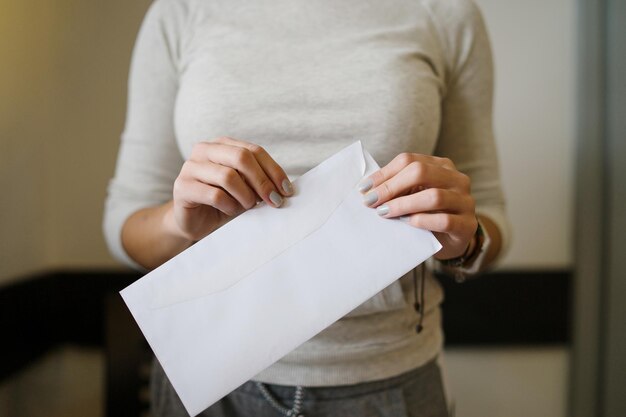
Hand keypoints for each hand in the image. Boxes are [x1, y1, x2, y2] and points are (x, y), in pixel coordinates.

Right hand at [170, 137, 292, 240]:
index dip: (273, 170)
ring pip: (228, 176)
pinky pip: (214, 195)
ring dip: (245, 195)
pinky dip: (229, 206)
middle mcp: (204, 150)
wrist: (194, 221)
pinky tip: (231, 210)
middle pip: (241, 157)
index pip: (254, 150)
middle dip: (262, 181)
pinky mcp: (182, 187)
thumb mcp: (245, 188)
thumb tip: (284, 188)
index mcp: (222, 144)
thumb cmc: (223, 202)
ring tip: (248, 206)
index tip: (286, 190)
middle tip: (273, 201)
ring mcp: (190, 167)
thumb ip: (259, 181)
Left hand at [358, 153, 476, 259]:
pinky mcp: (467, 225)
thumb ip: (397, 189)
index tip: (364, 189)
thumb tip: (367, 189)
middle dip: (391, 187)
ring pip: (433, 196)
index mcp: (441, 166)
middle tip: (372, 202)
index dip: (384, 173)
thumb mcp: (413, 197)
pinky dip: (422, 221)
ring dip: (403, 204)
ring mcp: (465, 201)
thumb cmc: (427, 216)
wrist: (452, 241)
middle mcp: (457, 179)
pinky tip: (407, 223)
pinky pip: (444, 220)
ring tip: (385, 213)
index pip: (409, 160)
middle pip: (421, 172)